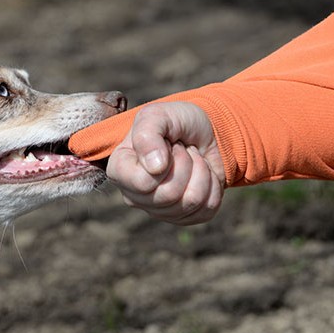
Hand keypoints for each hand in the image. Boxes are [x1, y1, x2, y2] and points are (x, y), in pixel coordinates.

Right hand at [106, 102, 225, 224]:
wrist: (204, 130)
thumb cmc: (175, 122)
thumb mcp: (159, 115)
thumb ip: (148, 134)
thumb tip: (154, 167)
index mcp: (119, 170)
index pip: (142, 183)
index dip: (165, 161)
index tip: (168, 143)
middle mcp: (134, 195)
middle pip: (169, 195)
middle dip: (186, 163)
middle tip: (182, 150)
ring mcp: (158, 210)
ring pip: (190, 202)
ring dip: (201, 172)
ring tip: (192, 159)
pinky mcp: (184, 218)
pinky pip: (207, 209)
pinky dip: (213, 185)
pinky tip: (202, 173)